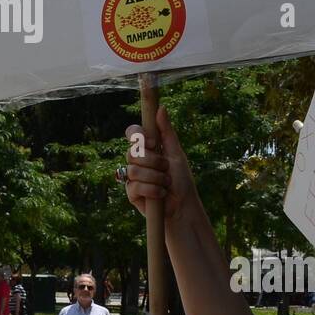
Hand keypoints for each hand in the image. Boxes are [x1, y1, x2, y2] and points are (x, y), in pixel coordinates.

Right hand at [124, 107, 198, 224]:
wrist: (183, 206)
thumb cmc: (182, 180)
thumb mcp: (176, 153)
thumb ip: (167, 132)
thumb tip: (161, 108)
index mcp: (147, 149)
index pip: (132, 133)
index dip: (139, 135)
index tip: (153, 142)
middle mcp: (138, 161)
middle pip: (132, 151)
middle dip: (153, 161)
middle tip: (165, 168)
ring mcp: (133, 177)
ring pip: (134, 169)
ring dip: (155, 177)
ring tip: (166, 183)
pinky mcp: (131, 193)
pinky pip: (134, 186)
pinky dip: (152, 190)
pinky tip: (161, 194)